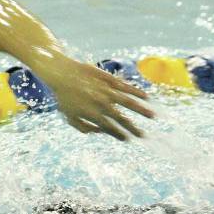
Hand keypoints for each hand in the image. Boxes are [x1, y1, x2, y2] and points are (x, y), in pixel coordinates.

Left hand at [38, 58, 155, 140]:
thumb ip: (84, 127)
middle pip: (122, 119)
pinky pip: (126, 87)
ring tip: (153, 116)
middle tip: (143, 136)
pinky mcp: (109, 79)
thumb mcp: (69, 117)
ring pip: (129, 103)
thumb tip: (99, 132)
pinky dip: (137, 92)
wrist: (61, 73)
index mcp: (92, 115)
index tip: (128, 139)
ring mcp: (107, 91)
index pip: (111, 129)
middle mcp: (102, 104)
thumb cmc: (63, 97)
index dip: (120, 135)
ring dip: (142, 110)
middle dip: (134, 128)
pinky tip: (146, 97)